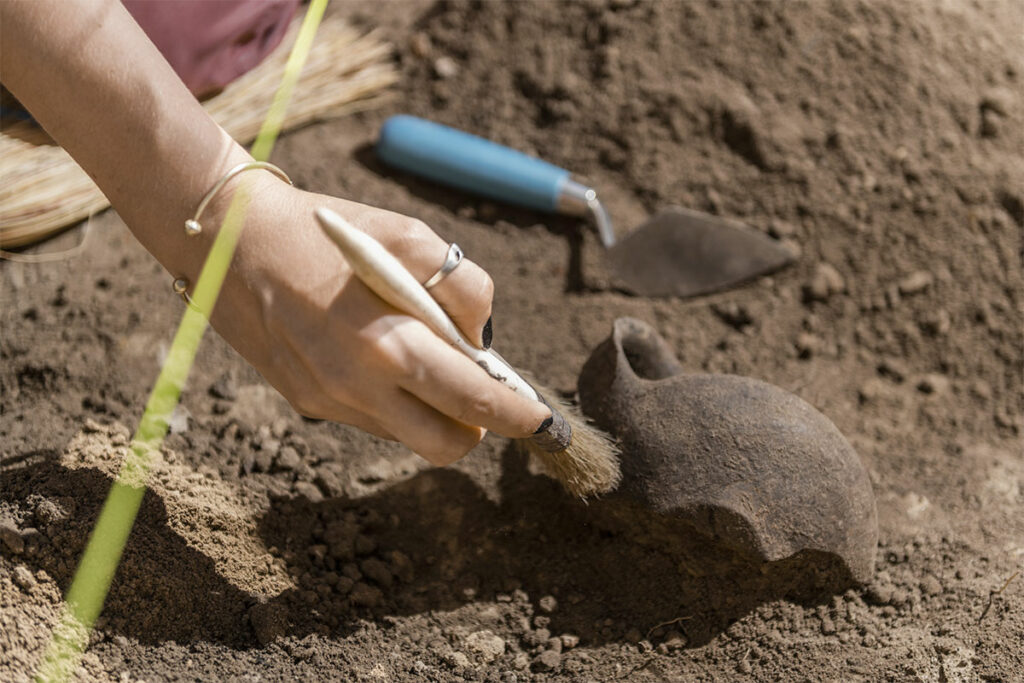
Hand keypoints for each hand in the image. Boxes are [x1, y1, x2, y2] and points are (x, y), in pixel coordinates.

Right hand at [205, 175, 550, 464]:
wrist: (227, 240)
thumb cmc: (328, 231)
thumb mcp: (408, 235)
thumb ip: (462, 290)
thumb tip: (481, 342)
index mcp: (388, 343)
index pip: (474, 402)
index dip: (519, 417)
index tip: (545, 423)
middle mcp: (356, 387)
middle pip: (446, 444)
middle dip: (479, 427)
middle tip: (482, 389)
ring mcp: (327, 402)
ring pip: (408, 435)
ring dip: (432, 410)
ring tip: (421, 354)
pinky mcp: (306, 402)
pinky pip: (372, 419)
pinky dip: (394, 398)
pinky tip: (377, 353)